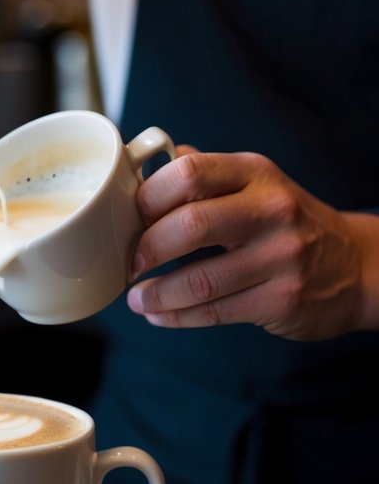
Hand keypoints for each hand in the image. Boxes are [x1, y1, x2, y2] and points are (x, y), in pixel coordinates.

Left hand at [126, 147, 378, 340]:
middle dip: (147, 248)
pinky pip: (215, 312)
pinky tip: (159, 315)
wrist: (353, 265)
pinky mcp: (283, 300)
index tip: (130, 216)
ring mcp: (281, 257)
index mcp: (255, 172)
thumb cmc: (283, 221)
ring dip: (157, 293)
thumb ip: (203, 174)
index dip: (149, 196)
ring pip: (200, 280)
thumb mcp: (253, 183)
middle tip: (131, 262)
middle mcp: (272, 210)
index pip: (189, 171)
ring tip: (137, 299)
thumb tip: (140, 166)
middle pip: (191, 225)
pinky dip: (177, 317)